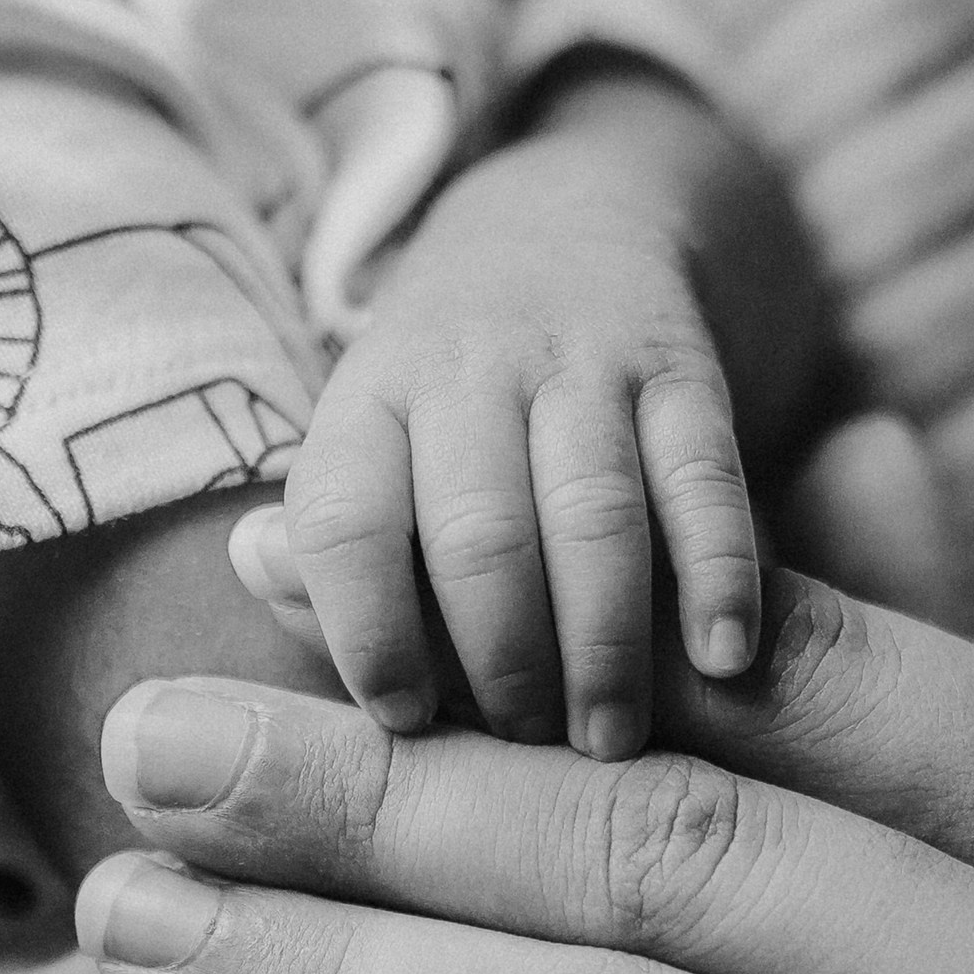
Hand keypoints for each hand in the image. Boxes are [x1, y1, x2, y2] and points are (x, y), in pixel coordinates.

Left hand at [230, 106, 761, 759]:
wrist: (571, 227)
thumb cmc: (453, 407)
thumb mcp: (370, 443)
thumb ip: (321, 538)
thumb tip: (251, 571)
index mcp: (371, 398)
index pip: (346, 518)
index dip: (368, 631)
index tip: (402, 721)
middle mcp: (470, 370)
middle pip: (478, 534)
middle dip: (501, 662)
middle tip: (524, 746)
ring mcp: (584, 366)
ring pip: (592, 515)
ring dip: (604, 645)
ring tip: (609, 739)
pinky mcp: (686, 374)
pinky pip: (704, 480)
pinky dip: (718, 574)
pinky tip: (722, 659)